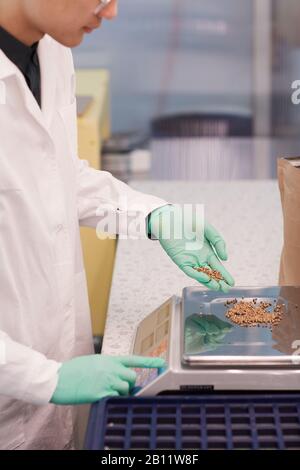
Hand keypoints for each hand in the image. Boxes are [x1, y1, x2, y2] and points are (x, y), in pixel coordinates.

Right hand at [50, 355, 165, 404]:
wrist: (57, 378)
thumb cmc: (72, 371)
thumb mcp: (92, 361)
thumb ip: (107, 366)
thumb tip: (115, 374)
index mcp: (108, 359)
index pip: (133, 359)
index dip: (149, 362)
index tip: (161, 362)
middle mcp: (110, 368)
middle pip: (132, 377)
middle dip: (128, 384)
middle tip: (118, 387)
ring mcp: (107, 381)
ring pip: (125, 389)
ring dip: (121, 393)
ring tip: (107, 392)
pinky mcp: (101, 394)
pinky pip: (115, 399)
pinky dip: (112, 400)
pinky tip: (102, 397)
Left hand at [149, 205, 234, 291]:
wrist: (171, 217)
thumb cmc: (189, 220)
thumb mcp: (208, 229)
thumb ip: (218, 242)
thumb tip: (225, 259)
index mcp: (207, 252)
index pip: (217, 267)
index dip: (225, 275)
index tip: (232, 283)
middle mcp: (199, 258)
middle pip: (210, 273)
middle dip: (219, 281)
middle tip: (226, 290)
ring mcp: (190, 260)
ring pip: (201, 274)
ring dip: (209, 282)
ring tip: (218, 287)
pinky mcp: (180, 260)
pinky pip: (189, 270)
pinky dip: (197, 275)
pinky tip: (205, 278)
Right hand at [185, 314, 232, 353]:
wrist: (182, 351)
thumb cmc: (194, 346)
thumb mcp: (207, 343)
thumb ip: (216, 338)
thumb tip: (226, 331)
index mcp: (205, 322)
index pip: (216, 321)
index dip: (223, 324)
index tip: (229, 328)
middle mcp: (199, 319)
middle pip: (211, 318)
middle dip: (218, 324)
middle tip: (223, 331)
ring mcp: (192, 320)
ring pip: (203, 320)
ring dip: (209, 326)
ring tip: (214, 332)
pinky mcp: (186, 324)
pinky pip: (193, 325)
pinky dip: (198, 329)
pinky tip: (203, 333)